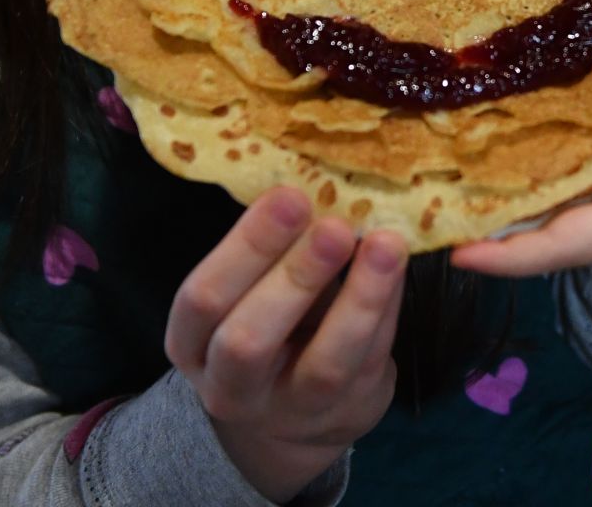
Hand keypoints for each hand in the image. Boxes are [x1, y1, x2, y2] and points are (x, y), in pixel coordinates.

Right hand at [165, 187, 405, 501]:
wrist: (293, 414)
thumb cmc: (267, 322)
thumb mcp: (249, 289)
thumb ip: (274, 246)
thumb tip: (317, 176)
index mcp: (192, 342)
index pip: (203, 299)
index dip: (246, 247)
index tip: (289, 194)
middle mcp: (230, 385)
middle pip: (248, 340)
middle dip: (295, 276)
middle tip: (335, 224)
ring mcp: (292, 408)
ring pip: (323, 365)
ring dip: (359, 299)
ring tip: (386, 244)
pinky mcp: (348, 411)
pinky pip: (372, 360)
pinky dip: (388, 308)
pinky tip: (398, 266)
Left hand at [452, 69, 591, 279]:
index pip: (558, 246)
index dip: (503, 255)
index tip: (451, 253)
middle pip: (547, 234)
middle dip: (490, 224)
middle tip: (430, 198)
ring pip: (565, 215)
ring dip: (518, 200)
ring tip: (460, 167)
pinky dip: (557, 178)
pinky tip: (536, 142)